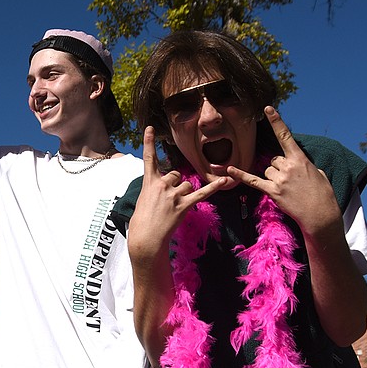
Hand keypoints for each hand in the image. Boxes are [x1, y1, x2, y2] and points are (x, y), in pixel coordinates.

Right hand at [127, 127, 232, 264]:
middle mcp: (161, 185)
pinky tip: (225, 181)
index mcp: (149, 183)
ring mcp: (173, 195)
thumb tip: (168, 188)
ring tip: (174, 208)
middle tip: (167, 201)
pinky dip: (213, 188)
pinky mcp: (184, 205)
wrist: (145, 239)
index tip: (149, 128)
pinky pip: (201, 194)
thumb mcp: (143, 201)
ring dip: (185, 194)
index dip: (148, 142)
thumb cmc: (142, 223)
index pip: (148, 158)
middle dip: (175, 184)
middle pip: (176, 174)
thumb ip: (154, 190)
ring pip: (187, 185)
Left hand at [227, 107, 341, 235]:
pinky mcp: (272, 192)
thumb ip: (303, 164)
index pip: (285, 136)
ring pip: (267, 170)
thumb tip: (294, 163)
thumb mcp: (319, 173)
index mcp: (300, 159)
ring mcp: (279, 179)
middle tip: (292, 181)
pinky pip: (253, 181)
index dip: (276, 122)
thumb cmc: (322, 194)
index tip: (267, 109)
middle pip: (274, 159)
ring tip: (288, 188)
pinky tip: (229, 169)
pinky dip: (240, 175)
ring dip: (273, 177)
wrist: (320, 215)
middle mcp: (288, 167)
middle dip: (280, 168)